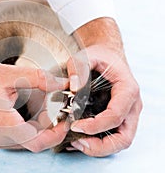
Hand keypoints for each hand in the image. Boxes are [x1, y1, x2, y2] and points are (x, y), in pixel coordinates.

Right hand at [0, 55, 69, 151]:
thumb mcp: (9, 74)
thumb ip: (39, 79)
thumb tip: (62, 84)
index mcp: (3, 125)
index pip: (38, 142)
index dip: (57, 133)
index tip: (66, 118)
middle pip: (34, 140)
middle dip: (50, 125)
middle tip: (56, 105)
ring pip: (26, 139)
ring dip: (39, 125)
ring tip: (39, 102)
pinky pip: (17, 136)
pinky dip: (28, 125)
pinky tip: (26, 106)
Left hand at [65, 18, 142, 156]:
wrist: (108, 57)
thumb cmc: (99, 57)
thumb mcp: (87, 55)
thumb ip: (78, 68)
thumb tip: (73, 87)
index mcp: (127, 90)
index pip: (116, 115)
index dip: (96, 125)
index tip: (76, 126)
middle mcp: (132, 106)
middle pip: (123, 138)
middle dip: (100, 146)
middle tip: (77, 142)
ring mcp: (127, 115)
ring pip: (119, 142)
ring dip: (99, 148)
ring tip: (76, 144)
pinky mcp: (119, 119)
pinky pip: (112, 138)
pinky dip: (97, 144)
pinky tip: (78, 141)